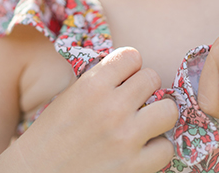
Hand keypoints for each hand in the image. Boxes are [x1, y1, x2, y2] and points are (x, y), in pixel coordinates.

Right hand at [9, 47, 177, 172]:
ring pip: (169, 110)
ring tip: (145, 124)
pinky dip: (157, 149)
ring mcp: (125, 138)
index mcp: (92, 85)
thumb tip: (129, 71)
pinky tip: (141, 151)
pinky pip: (166, 147)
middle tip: (135, 103)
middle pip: (153, 78)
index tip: (124, 80)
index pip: (132, 56)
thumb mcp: (70, 97)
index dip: (130, 68)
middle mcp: (111, 107)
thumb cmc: (50, 137)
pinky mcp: (134, 168)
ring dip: (158, 116)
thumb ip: (99, 82)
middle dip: (146, 90)